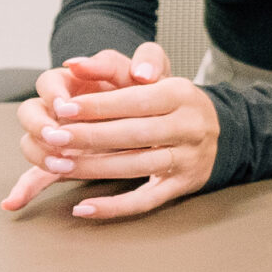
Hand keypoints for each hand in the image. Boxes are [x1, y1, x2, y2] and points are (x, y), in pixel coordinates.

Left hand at [0, 43, 220, 219]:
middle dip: (89, 137)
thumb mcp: (152, 73)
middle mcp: (190, 126)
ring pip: (136, 167)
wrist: (217, 127)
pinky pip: (145, 201)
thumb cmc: (170, 99)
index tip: (62, 110)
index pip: (133, 100)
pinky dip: (113, 207)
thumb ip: (110, 66)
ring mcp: (189, 159)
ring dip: (93, 169)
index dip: (96, 106)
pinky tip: (84, 208)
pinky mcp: (184, 185)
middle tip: (54, 138)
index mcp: (180, 94)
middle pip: (133, 134)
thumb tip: (72, 64)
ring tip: (59, 166)